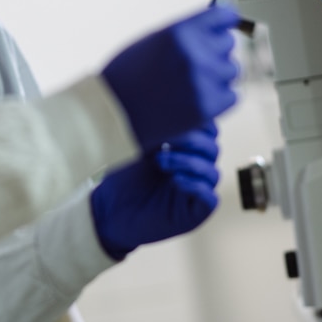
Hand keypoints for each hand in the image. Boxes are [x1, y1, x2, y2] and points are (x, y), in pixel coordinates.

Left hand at [89, 125, 220, 260]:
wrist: (110, 210)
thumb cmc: (123, 179)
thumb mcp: (139, 146)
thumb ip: (158, 129)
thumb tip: (168, 108)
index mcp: (185, 150)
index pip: (208, 132)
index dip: (198, 123)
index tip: (175, 118)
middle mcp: (194, 170)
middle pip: (212, 149)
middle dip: (191, 141)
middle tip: (167, 141)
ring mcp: (195, 192)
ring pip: (212, 172)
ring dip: (188, 162)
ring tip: (161, 161)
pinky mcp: (194, 213)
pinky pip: (209, 198)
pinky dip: (195, 186)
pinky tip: (175, 181)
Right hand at [101, 4, 239, 151]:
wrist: (112, 114)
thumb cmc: (126, 77)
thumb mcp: (152, 41)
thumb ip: (185, 32)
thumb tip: (217, 23)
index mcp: (180, 32)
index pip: (224, 16)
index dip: (223, 22)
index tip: (223, 27)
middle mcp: (195, 54)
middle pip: (228, 43)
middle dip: (214, 51)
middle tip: (192, 64)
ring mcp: (204, 81)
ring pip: (232, 70)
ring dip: (217, 76)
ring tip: (191, 83)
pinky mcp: (209, 107)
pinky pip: (232, 96)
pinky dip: (219, 98)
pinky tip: (198, 98)